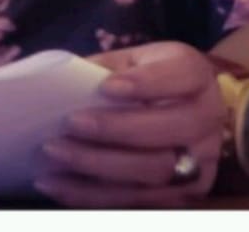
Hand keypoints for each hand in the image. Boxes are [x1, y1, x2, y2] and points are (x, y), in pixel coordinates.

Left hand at [34, 41, 224, 206]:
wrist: (189, 109)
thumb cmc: (153, 76)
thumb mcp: (135, 59)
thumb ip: (106, 67)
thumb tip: (57, 84)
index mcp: (196, 76)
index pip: (180, 77)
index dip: (146, 84)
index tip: (108, 87)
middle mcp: (206, 120)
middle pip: (164, 131)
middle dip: (113, 130)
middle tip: (70, 123)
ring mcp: (200, 163)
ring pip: (151, 173)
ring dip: (97, 166)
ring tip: (55, 154)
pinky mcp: (183, 195)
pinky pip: (138, 201)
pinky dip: (93, 195)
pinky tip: (60, 185)